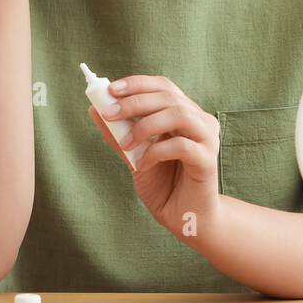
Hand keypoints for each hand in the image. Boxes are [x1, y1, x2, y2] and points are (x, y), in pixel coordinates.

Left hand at [86, 75, 222, 235]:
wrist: (184, 218)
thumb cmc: (163, 184)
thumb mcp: (134, 155)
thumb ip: (118, 133)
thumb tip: (94, 108)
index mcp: (186, 114)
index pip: (164, 86)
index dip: (138, 84)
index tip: (111, 90)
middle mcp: (201, 121)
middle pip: (169, 97)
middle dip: (135, 102)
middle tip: (110, 114)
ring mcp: (207, 140)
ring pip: (179, 115)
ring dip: (145, 126)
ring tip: (125, 144)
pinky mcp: (208, 161)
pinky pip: (181, 146)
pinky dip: (155, 152)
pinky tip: (142, 165)